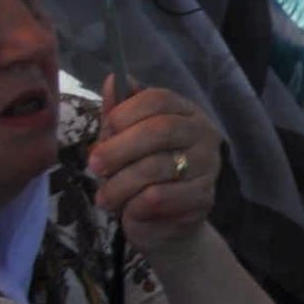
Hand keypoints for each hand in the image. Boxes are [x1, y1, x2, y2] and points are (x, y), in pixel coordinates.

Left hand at [89, 82, 223, 249]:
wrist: (163, 224)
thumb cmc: (141, 176)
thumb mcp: (125, 141)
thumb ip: (120, 113)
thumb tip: (113, 78)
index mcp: (186, 113)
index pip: (159, 99)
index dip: (127, 112)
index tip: (106, 129)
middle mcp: (204, 135)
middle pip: (160, 130)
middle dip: (119, 149)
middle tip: (94, 165)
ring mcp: (209, 167)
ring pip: (156, 167)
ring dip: (120, 184)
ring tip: (104, 197)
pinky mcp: (203, 198)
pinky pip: (160, 197)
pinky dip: (135, 204)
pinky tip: (129, 209)